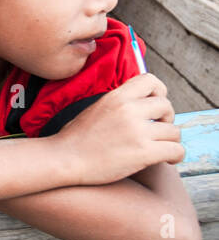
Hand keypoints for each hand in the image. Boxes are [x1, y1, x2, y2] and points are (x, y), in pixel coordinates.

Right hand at [57, 73, 183, 184]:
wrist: (64, 159)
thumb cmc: (75, 139)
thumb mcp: (95, 109)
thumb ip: (119, 104)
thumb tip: (140, 105)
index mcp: (116, 97)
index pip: (151, 80)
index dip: (159, 92)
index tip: (155, 107)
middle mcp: (129, 110)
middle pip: (167, 106)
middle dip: (167, 119)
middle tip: (158, 130)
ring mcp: (137, 131)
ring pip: (174, 131)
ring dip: (171, 140)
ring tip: (161, 148)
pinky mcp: (143, 153)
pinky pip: (176, 150)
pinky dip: (175, 156)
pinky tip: (167, 159)